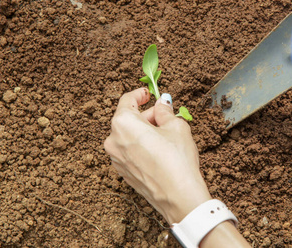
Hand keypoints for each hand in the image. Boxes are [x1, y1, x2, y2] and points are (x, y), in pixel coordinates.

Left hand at [104, 88, 211, 223]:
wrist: (178, 196)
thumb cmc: (177, 159)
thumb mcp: (176, 126)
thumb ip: (164, 111)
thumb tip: (161, 103)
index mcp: (123, 123)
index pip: (127, 100)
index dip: (140, 94)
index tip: (149, 94)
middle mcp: (113, 140)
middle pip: (127, 118)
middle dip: (146, 115)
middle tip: (165, 115)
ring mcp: (115, 158)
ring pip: (128, 135)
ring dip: (143, 130)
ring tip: (165, 135)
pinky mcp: (122, 172)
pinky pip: (128, 150)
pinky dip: (140, 145)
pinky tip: (158, 150)